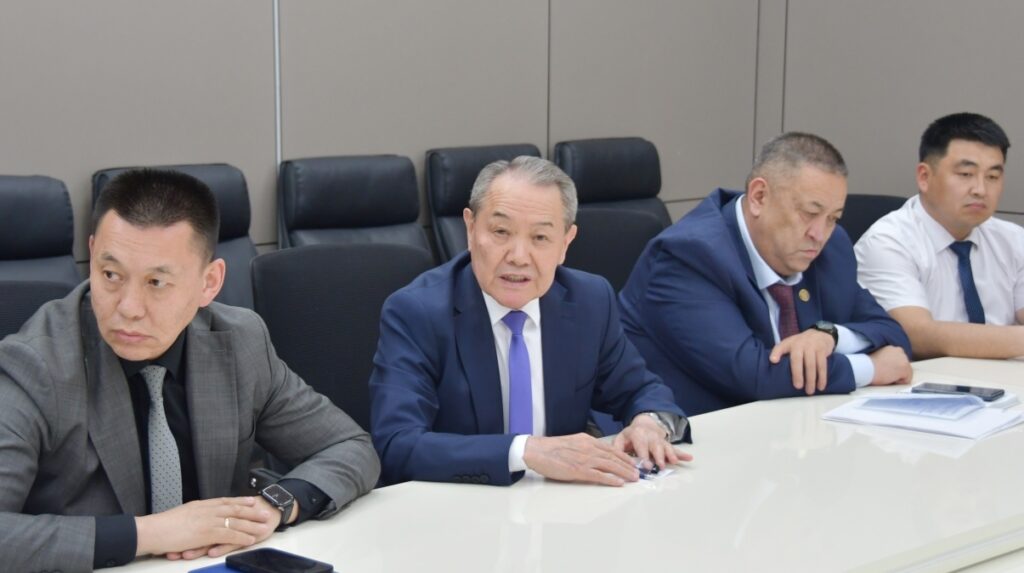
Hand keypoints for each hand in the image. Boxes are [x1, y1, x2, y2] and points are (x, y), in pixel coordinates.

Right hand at [135, 497, 277, 559]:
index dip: (240, 501)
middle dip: (251, 511)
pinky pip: (228, 535)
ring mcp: (207, 521)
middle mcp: (206, 510)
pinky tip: (250, 539)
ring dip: (251, 524)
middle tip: (265, 512)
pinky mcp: (206, 533)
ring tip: (264, 527)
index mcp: (200, 505)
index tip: (251, 500)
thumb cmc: (160, 526)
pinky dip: (241, 537)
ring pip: (235, 521)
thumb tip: (198, 517)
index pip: (225, 501)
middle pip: (234, 509)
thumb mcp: (181, 515)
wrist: (151, 531)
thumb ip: (193, 515)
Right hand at [523, 433, 638, 485]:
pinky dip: (611, 479)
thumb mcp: (572, 442)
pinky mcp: (578, 470)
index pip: (610, 449)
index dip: (623, 456)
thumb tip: (595, 454)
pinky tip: (619, 483)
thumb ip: (584, 447)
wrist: (536, 450)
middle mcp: (589, 448)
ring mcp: (584, 459)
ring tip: (633, 478)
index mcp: (587, 440)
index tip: (632, 462)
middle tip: (637, 472)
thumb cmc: (550, 448)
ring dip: (624, 472)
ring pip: (610, 466)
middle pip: (614, 457)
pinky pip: (599, 475)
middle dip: (628, 465)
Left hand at [613, 415, 692, 469]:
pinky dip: (682, 454)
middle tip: (661, 466)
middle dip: (659, 456)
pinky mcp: (667, 444)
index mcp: (638, 434)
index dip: (644, 455)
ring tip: (674, 462)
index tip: (647, 466)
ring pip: (666, 447)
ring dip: (671, 455)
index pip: (641, 445)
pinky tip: (689, 458)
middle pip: (656, 446)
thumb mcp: (621, 438)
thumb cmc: (631, 435)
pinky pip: (675, 449)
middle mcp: (651, 437)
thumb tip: (616, 459)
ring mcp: (660, 440)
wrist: (644, 424)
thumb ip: (617, 448)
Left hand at [770, 330, 835, 394]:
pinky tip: (821, 386)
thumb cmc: (801, 343)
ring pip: (812, 365)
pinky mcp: (822, 350)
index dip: (776, 353)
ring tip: (809, 391)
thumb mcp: (789, 344)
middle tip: (798, 387)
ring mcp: (812, 346)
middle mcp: (800, 344)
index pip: (780, 347)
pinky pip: (822, 365)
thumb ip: (780, 352)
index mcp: (789, 343)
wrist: (820, 333)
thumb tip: (772, 362)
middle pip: (798, 360)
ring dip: (811, 379)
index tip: (773, 361)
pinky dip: (822, 377)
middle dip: (798, 374)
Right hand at [868, 345, 912, 385]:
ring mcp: (904, 360)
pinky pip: (906, 380)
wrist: (865, 367)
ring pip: (905, 373)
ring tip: (885, 376)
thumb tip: (888, 367)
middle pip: (903, 365)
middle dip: (897, 371)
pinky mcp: (905, 369)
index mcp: (891, 348)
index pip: (898, 360)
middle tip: (885, 374)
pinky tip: (888, 379)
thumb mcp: (877, 357)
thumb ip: (886, 359)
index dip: (892, 367)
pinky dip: (899, 382)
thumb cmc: (866, 365)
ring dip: (897, 376)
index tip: (884, 370)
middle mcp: (900, 351)